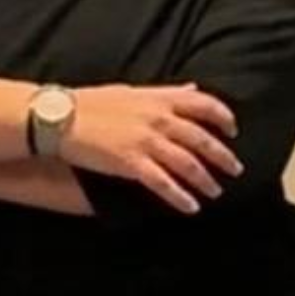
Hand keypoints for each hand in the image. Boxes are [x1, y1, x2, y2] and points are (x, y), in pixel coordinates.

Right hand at [59, 83, 242, 215]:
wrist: (59, 118)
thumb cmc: (91, 103)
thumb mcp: (132, 90)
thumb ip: (165, 93)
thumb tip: (192, 88)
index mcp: (159, 98)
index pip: (204, 103)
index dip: (224, 117)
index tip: (233, 131)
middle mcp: (158, 118)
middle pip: (202, 139)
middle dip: (222, 156)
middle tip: (235, 170)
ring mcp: (146, 141)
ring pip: (188, 164)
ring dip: (205, 180)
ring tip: (215, 192)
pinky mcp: (131, 163)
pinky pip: (163, 183)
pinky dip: (180, 197)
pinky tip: (190, 207)